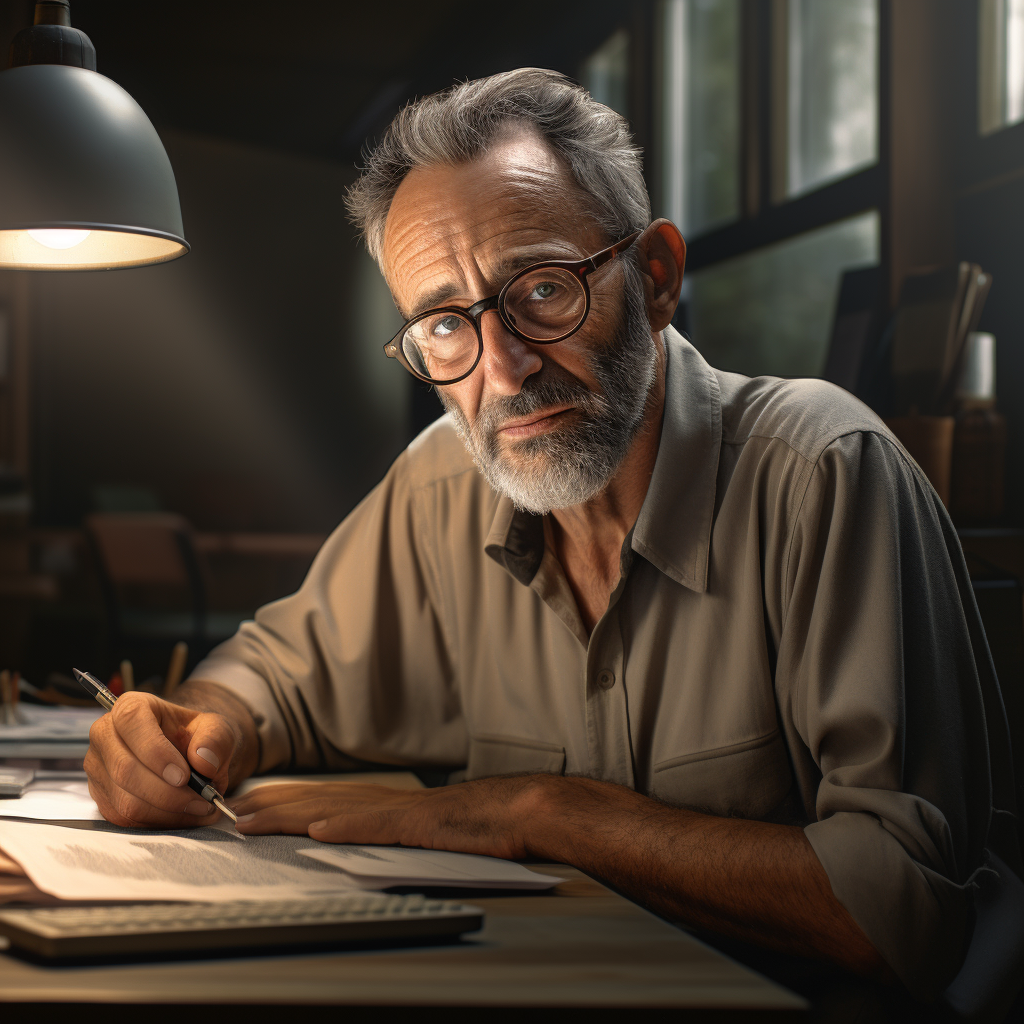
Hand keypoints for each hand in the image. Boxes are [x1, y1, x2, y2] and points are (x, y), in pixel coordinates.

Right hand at [84, 690, 239, 827]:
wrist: (188, 755)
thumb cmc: (197, 737)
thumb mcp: (216, 729)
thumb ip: (215, 739)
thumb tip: (203, 762)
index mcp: (130, 707)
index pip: (131, 721)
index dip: (156, 752)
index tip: (184, 775)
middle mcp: (105, 735)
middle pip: (125, 770)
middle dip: (167, 792)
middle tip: (201, 800)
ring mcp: (98, 769)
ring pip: (125, 800)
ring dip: (166, 811)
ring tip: (199, 808)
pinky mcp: (101, 797)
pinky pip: (124, 819)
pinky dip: (158, 822)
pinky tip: (182, 815)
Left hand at [228, 776, 546, 859]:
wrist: (521, 812)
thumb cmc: (481, 824)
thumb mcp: (424, 833)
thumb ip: (391, 833)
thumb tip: (351, 843)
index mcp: (386, 804)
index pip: (324, 801)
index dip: (284, 804)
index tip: (249, 810)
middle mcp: (387, 800)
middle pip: (320, 799)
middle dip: (273, 805)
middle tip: (231, 812)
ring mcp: (402, 810)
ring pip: (337, 808)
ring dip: (292, 814)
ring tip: (254, 820)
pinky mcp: (422, 823)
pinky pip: (379, 824)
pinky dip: (347, 826)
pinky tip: (318, 830)